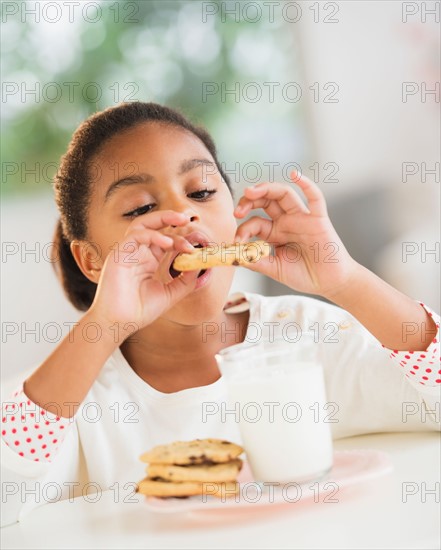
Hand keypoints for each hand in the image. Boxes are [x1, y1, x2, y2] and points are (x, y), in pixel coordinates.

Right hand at [89, 211, 197, 339]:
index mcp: (148, 261)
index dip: (180, 239)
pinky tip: (167, 243)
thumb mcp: (170, 294)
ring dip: (161, 219)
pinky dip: (152, 235)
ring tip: (180, 221)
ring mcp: (127, 252)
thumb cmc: (139, 311)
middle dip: (169, 218)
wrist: (119, 323)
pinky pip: (135, 236)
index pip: (164, 240)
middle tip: (187, 217)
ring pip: (142, 225)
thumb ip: (185, 281)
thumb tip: (199, 265)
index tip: (195, 246)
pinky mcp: (118, 254)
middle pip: (151, 225)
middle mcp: (137, 253)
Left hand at [234, 172, 357, 298]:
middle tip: (237, 211)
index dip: (243, 229)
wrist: (329, 283)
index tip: (236, 242)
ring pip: (284, 194)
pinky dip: (306, 184)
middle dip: (249, 201)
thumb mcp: (274, 269)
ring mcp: (302, 218)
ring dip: (266, 189)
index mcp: (275, 233)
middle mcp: (287, 221)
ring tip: (250, 192)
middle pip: (266, 201)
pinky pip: (315, 198)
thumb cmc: (304, 275)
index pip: (255, 223)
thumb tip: (233, 256)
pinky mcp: (319, 219)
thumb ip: (256, 262)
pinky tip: (295, 174)